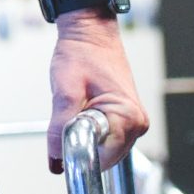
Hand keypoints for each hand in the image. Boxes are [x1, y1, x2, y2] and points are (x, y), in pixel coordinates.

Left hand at [45, 14, 149, 173]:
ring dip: (86, 138)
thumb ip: (60, 128)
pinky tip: (84, 111)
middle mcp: (137, 122)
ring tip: (78, 109)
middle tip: (70, 117)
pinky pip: (106, 139)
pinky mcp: (126, 119)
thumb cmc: (81, 54)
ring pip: (105, 150)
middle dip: (82, 145)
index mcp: (127, 116)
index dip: (79, 153)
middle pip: (105, 158)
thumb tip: (57, 160)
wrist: (90, 33)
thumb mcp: (64, 91)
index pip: (103, 157)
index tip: (64, 139)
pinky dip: (91, 133)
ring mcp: (133, 121)